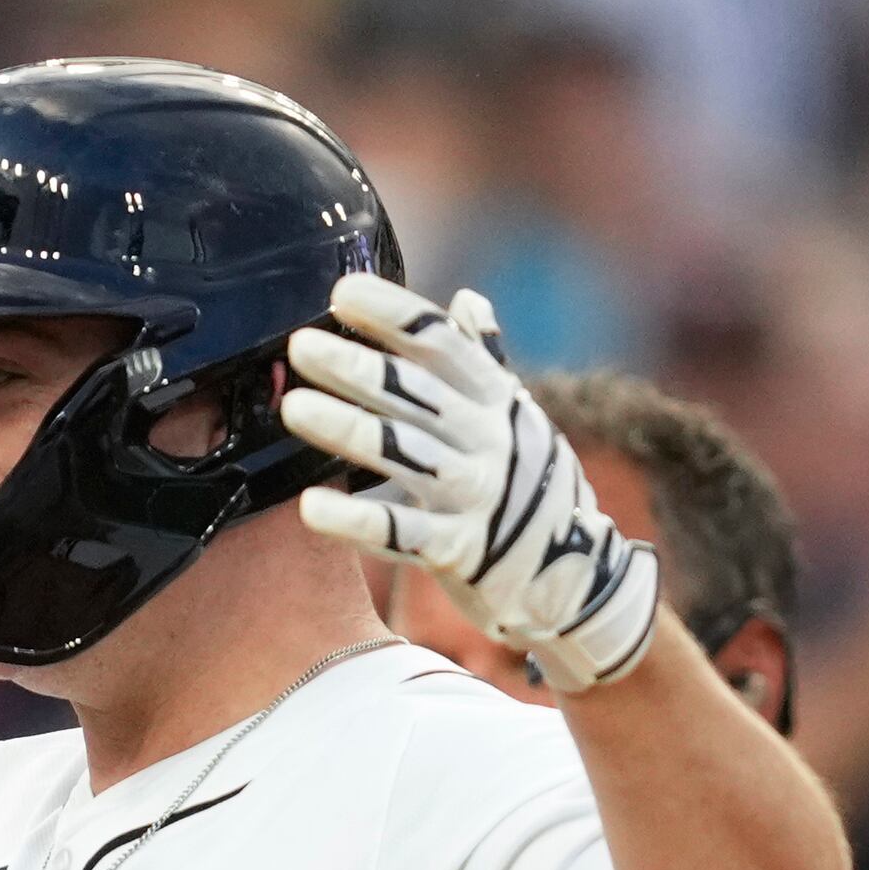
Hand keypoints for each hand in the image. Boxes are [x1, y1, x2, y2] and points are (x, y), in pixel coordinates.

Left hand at [279, 276, 662, 692]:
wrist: (574, 576)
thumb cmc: (531, 484)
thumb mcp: (516, 417)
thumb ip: (485, 361)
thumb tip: (468, 299)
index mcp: (496, 400)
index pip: (443, 345)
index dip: (395, 315)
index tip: (343, 293)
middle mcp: (488, 440)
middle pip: (416, 395)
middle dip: (358, 367)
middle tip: (302, 345)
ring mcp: (474, 496)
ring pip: (405, 455)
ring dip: (348, 430)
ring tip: (294, 408)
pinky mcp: (457, 551)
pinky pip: (401, 534)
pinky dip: (356, 521)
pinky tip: (310, 506)